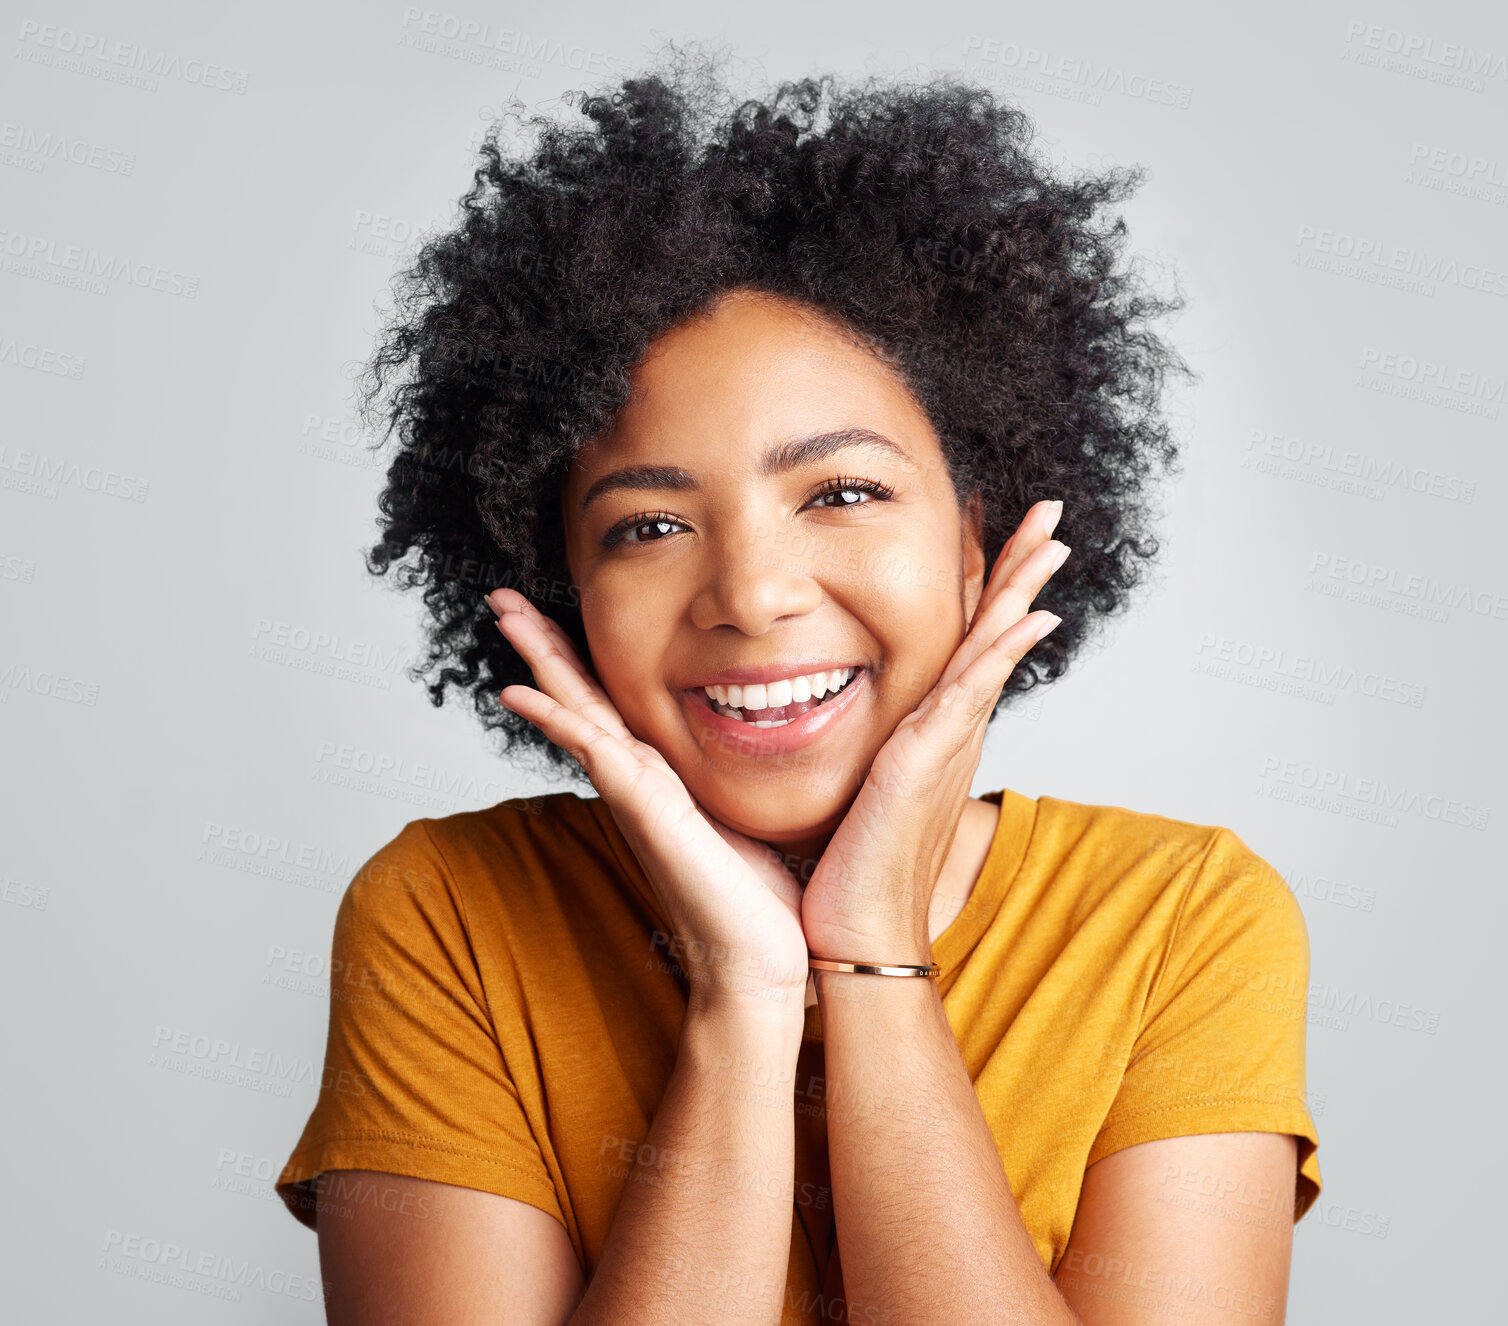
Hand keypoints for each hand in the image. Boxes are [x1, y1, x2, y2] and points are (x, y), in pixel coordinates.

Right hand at [486, 588, 811, 1021]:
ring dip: (540, 662)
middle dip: (542, 645)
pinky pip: (595, 754)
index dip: (580, 658)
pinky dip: (557, 721)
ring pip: (577, 713)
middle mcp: (638, 783)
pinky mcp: (646, 813)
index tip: (553, 612)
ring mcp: (635, 797)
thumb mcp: (753, 817)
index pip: (610, 704)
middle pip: (579, 697)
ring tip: (505, 615)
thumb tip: (778, 740)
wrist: (759, 966)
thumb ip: (743, 780)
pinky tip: (522, 692)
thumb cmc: (760, 904)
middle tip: (503, 594)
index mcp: (661, 779)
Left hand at [800, 499, 1069, 965]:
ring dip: (1024, 590)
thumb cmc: (848, 867)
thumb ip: (859, 750)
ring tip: (1054, 538)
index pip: (963, 641)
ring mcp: (945, 742)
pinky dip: (1003, 650)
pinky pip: (973, 690)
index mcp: (930, 730)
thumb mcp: (857, 788)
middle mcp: (949, 729)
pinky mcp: (927, 759)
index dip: (984, 586)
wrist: (856, 932)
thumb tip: (834, 724)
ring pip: (993, 647)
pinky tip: (1033, 615)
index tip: (993, 530)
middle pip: (993, 631)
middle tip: (1050, 515)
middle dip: (1021, 570)